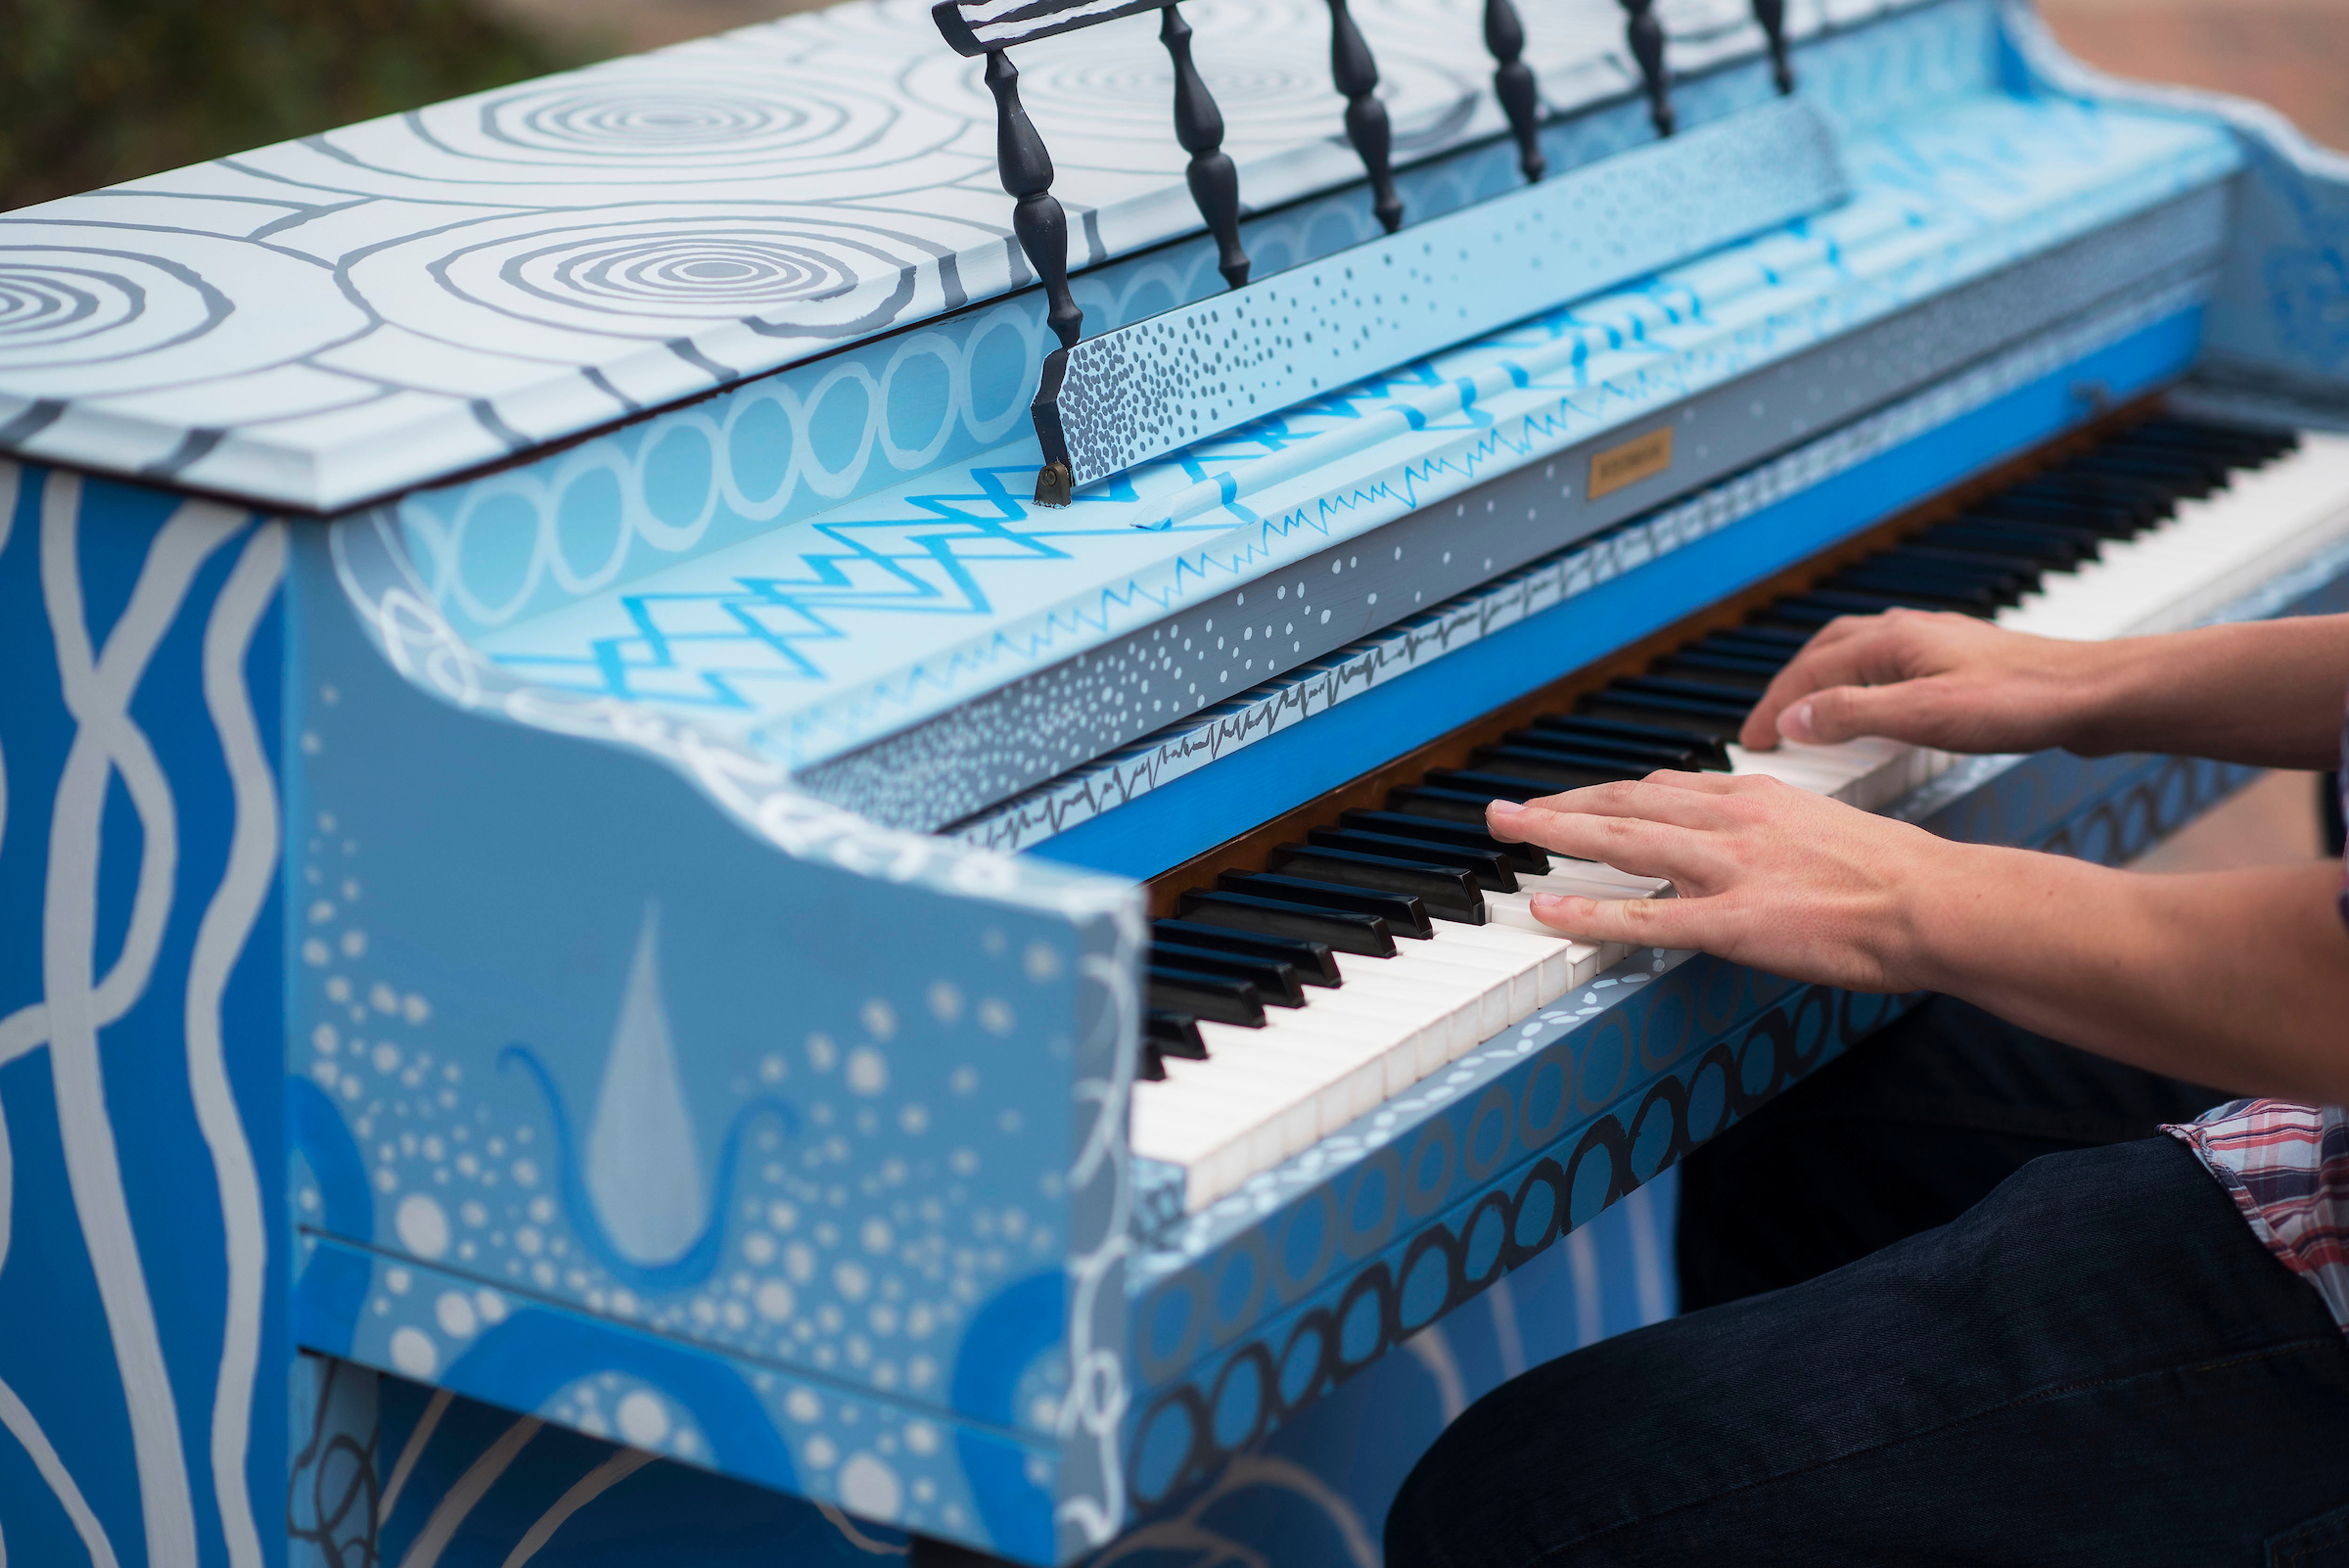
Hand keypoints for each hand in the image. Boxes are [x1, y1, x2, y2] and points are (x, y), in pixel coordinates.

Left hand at [1487, 773, 1962, 991]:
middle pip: (1623, 803)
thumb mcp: (1821, 826)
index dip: (1603, 795)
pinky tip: (1547, 912)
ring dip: (1554, 834)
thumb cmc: (1896, 874)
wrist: (1938, 903)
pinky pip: (1644, 917)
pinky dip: (1589, 913)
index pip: (1658, 787)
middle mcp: (1732, 822)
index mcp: (1754, 797)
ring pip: (1620, 842)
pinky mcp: (1734, 922)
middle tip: (1506, 810)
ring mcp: (1729, 870)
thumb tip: (1734, 834)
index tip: (1568, 801)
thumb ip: (1767, 827)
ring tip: (1506, 833)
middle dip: (1558, 805)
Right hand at [1738, 609, 2112, 755]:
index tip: (1750, 740)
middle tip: (1768, 724)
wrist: (2098, 693)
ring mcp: (1938, 643)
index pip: (1809, 672)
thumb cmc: (2022, 702)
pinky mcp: (1962, 662)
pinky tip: (1879, 704)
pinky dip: (1863, 683)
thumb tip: (1795, 719)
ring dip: (1824, 680)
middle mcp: (1910, 632)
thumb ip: (1855, 715)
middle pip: (1827, 652)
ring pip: (1859, 653)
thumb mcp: (1926, 716)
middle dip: (1791, 687)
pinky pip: (1891, 664)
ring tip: (1809, 712)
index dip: (1774, 707)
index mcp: (1893, 641)